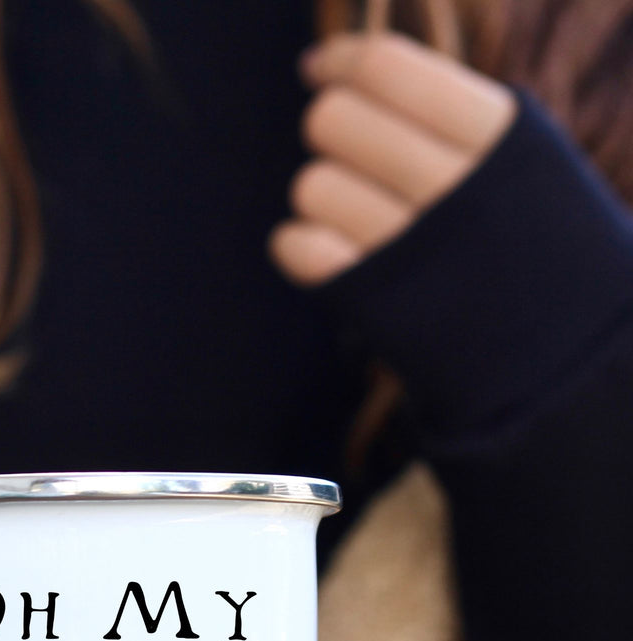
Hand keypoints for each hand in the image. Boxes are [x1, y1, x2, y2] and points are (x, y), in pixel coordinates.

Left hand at [269, 31, 516, 284]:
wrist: (564, 358)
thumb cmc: (528, 248)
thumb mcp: (518, 162)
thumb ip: (444, 110)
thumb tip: (330, 65)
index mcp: (500, 139)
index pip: (387, 68)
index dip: (338, 63)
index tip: (318, 70)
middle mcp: (456, 192)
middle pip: (334, 121)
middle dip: (330, 130)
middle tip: (353, 154)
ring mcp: (414, 254)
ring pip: (311, 187)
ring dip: (320, 197)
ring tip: (359, 218)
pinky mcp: (376, 306)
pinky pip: (296, 248)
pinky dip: (299, 246)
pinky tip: (329, 254)